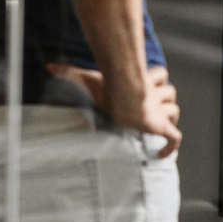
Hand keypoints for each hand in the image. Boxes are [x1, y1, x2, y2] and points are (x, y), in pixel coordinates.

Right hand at [48, 63, 181, 156]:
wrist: (122, 97)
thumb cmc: (106, 86)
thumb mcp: (86, 78)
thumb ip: (68, 73)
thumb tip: (48, 67)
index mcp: (141, 83)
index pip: (159, 73)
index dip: (156, 78)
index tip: (147, 87)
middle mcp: (153, 96)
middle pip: (170, 92)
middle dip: (163, 98)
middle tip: (148, 109)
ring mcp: (158, 111)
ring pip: (174, 110)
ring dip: (168, 116)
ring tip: (153, 125)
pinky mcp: (161, 126)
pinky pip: (174, 138)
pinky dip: (171, 147)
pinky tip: (162, 155)